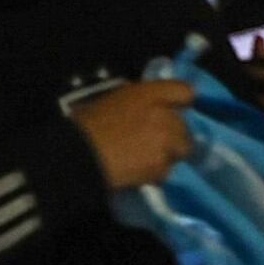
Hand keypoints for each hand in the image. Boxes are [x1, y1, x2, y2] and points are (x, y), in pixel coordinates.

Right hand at [68, 76, 195, 191]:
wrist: (79, 155)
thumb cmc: (87, 124)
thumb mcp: (114, 99)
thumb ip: (140, 101)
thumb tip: (150, 107)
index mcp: (149, 93)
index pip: (184, 91)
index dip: (180, 102)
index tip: (174, 110)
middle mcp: (164, 114)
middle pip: (184, 126)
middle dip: (173, 135)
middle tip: (152, 142)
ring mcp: (165, 141)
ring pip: (179, 151)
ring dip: (166, 155)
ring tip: (144, 159)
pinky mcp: (161, 165)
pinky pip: (166, 171)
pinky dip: (155, 173)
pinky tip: (137, 172)